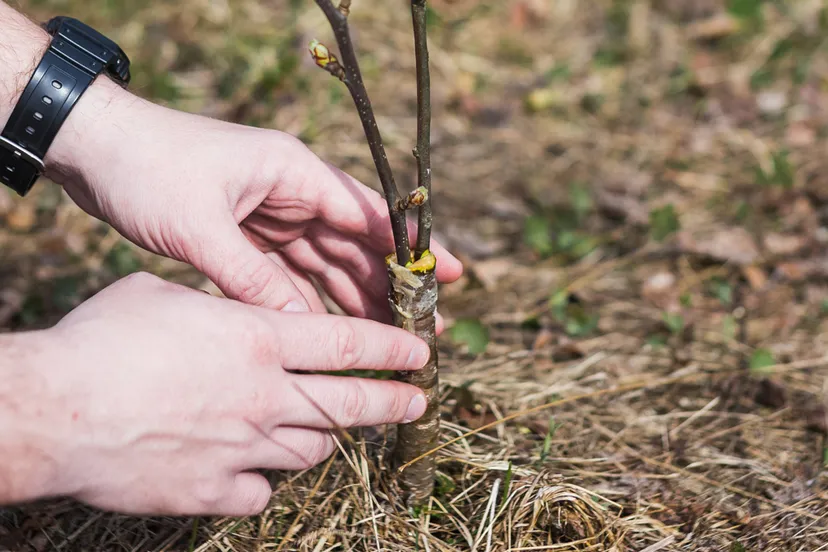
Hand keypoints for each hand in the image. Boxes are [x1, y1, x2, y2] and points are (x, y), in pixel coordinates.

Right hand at [13, 273, 430, 515]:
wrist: (54, 411)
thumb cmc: (103, 340)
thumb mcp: (165, 295)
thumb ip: (214, 306)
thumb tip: (228, 309)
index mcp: (258, 340)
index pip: (349, 343)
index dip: (393, 347)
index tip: (420, 352)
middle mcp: (263, 395)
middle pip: (350, 403)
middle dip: (393, 402)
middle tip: (417, 401)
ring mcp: (243, 447)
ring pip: (312, 450)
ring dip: (324, 438)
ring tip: (326, 431)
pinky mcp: (214, 490)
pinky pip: (261, 490)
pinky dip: (264, 479)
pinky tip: (252, 469)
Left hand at [48, 79, 462, 322]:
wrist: (93, 150)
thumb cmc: (148, 170)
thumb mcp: (201, 228)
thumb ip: (253, 279)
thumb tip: (302, 328)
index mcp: (294, 172)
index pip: (367, 212)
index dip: (411, 247)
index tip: (450, 275)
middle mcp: (291, 190)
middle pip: (354, 242)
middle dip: (391, 282)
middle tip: (428, 323)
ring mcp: (271, 212)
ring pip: (326, 260)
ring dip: (357, 295)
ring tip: (391, 333)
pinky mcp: (247, 232)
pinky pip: (291, 271)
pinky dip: (311, 297)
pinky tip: (333, 327)